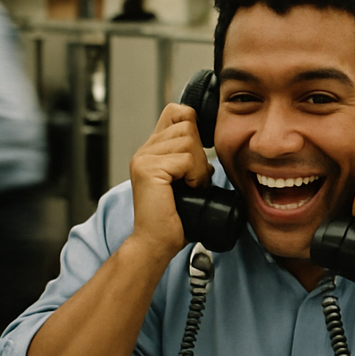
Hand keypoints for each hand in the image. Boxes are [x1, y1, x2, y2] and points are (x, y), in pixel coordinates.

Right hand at [127, 102, 212, 259]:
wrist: (158, 243)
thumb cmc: (175, 219)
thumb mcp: (187, 183)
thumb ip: (192, 163)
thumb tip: (210, 156)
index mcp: (152, 150)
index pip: (176, 112)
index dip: (193, 124)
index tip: (199, 153)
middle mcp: (145, 150)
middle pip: (187, 125)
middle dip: (200, 153)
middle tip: (193, 180)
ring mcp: (144, 158)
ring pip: (189, 140)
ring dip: (199, 167)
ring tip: (190, 186)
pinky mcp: (148, 169)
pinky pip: (187, 158)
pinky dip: (195, 176)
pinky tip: (188, 190)